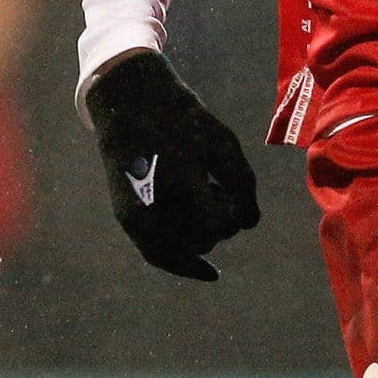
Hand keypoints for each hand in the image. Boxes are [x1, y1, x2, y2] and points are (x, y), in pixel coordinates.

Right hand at [85, 51, 260, 280]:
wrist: (129, 104)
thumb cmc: (182, 119)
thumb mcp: (222, 142)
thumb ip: (242, 184)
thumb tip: (250, 223)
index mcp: (179, 182)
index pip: (218, 223)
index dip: (232, 212)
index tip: (228, 188)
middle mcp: (153, 207)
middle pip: (201, 240)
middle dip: (218, 223)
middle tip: (216, 189)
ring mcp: (136, 217)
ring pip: (180, 254)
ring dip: (201, 238)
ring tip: (204, 203)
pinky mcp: (127, 219)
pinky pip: (157, 254)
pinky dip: (181, 262)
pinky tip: (208, 272)